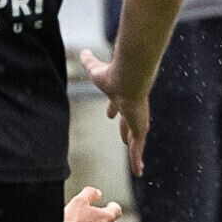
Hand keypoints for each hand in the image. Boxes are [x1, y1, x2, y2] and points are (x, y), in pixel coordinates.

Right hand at [81, 48, 150, 172]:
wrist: (128, 78)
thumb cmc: (112, 74)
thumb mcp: (95, 70)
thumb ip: (89, 61)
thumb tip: (82, 50)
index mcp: (121, 97)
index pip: (117, 105)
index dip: (113, 110)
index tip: (109, 114)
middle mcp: (131, 110)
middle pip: (127, 124)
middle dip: (125, 130)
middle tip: (123, 138)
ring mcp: (137, 121)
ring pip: (134, 140)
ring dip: (134, 151)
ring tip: (136, 164)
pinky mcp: (139, 130)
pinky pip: (137, 150)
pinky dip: (137, 161)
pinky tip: (139, 172)